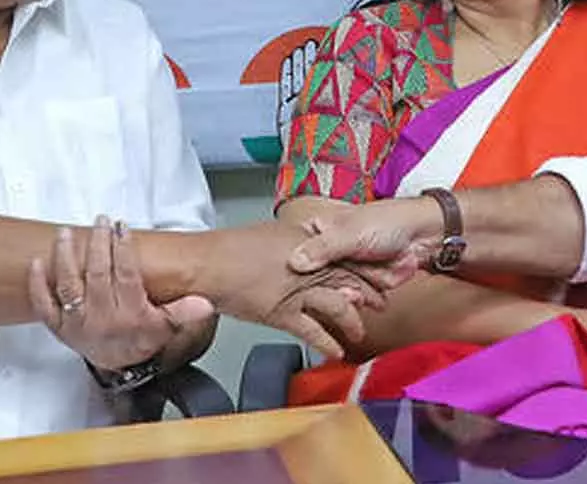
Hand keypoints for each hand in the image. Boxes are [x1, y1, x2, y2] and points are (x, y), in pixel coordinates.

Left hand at [28, 216, 213, 370]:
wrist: (116, 365)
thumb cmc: (141, 340)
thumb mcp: (167, 327)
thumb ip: (184, 313)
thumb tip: (204, 304)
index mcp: (129, 315)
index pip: (126, 275)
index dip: (124, 249)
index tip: (122, 227)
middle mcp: (100, 318)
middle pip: (97, 274)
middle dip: (99, 244)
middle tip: (100, 222)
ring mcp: (76, 322)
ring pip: (69, 284)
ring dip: (66, 256)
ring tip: (67, 233)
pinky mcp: (58, 326)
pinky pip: (43, 305)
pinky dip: (38, 284)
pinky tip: (37, 262)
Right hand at [192, 220, 398, 358]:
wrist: (205, 261)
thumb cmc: (231, 248)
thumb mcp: (272, 236)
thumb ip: (295, 244)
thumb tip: (308, 252)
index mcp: (306, 241)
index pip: (345, 255)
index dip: (364, 267)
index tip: (378, 275)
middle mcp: (307, 264)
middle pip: (347, 279)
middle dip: (367, 293)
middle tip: (381, 303)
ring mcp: (296, 288)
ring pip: (336, 304)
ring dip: (351, 319)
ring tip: (360, 330)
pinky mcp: (283, 311)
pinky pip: (312, 329)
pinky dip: (326, 341)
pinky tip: (336, 350)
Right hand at [288, 196, 442, 281]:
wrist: (425, 232)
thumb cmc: (389, 220)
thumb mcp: (350, 233)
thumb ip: (322, 249)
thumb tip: (294, 263)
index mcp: (320, 232)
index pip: (302, 261)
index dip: (310, 274)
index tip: (319, 277)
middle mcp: (331, 252)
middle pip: (323, 281)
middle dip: (343, 283)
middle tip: (357, 276)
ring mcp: (348, 267)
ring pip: (344, 291)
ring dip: (363, 286)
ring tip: (377, 271)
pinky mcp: (365, 281)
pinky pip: (363, 297)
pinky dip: (376, 289)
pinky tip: (384, 279)